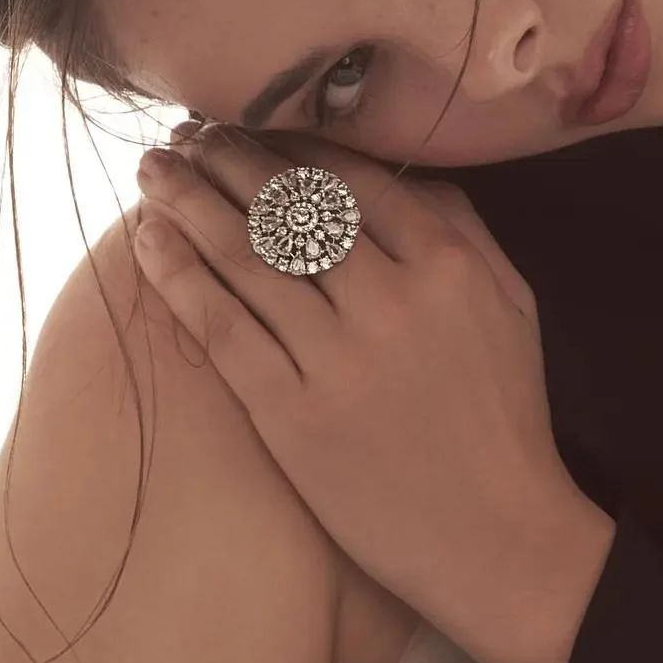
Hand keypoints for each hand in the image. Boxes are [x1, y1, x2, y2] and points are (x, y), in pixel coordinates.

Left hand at [130, 121, 611, 662]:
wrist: (498, 537)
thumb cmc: (506, 420)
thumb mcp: (513, 308)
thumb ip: (464, 233)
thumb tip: (399, 171)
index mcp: (449, 266)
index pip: (353, 177)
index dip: (291, 143)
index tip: (252, 125)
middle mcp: (391, 298)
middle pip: (290, 206)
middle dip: (228, 158)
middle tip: (185, 133)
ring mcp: (338, 358)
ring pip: (247, 256)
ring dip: (189, 201)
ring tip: (154, 169)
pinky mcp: (291, 415)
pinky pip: (223, 327)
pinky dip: (179, 276)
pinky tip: (149, 242)